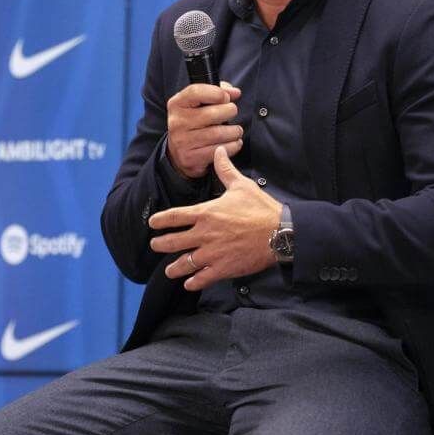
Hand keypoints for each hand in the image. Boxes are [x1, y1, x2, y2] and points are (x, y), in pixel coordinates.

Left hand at [148, 146, 281, 290]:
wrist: (280, 233)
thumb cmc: (261, 208)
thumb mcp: (241, 185)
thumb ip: (225, 169)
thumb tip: (219, 151)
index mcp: (207, 213)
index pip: (175, 216)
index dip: (160, 220)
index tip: (152, 224)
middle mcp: (205, 234)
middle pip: (174, 242)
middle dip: (161, 244)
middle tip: (155, 246)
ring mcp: (213, 253)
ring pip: (185, 263)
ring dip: (174, 268)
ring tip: (168, 271)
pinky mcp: (224, 268)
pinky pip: (203, 278)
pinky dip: (193, 282)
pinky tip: (189, 283)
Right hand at [165, 81, 243, 178]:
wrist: (179, 152)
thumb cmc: (194, 123)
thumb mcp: (198, 103)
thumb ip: (217, 92)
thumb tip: (235, 92)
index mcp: (177, 104)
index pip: (196, 92)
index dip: (217, 93)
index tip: (226, 97)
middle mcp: (177, 122)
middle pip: (212, 114)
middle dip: (230, 112)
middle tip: (232, 113)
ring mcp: (183, 141)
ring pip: (219, 133)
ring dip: (234, 131)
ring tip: (235, 130)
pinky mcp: (192, 157)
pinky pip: (220, 150)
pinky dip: (233, 146)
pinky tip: (233, 142)